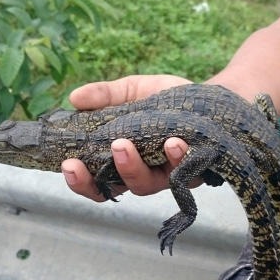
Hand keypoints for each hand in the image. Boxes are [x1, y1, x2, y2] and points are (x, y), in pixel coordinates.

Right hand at [61, 74, 192, 201]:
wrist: (209, 98)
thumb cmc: (165, 100)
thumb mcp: (132, 91)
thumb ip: (104, 95)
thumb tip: (74, 97)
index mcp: (121, 160)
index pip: (95, 181)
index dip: (80, 181)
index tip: (70, 165)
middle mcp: (142, 174)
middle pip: (119, 188)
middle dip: (107, 174)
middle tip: (108, 149)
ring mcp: (168, 176)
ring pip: (148, 184)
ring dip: (136, 167)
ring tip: (128, 143)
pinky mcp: (195, 172)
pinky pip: (184, 171)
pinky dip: (177, 157)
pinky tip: (173, 142)